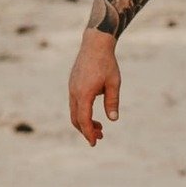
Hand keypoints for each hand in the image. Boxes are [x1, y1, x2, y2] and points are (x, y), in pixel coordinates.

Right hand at [67, 31, 120, 145]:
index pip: (84, 120)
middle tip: (100, 137)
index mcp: (84, 94)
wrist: (95, 44)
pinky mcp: (72, 84)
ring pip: (74, 112)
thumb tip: (113, 120)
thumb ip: (112, 102)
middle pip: (76, 119)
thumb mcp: (114, 83)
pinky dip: (82, 112)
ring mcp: (71, 88)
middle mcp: (74, 92)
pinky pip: (74, 103)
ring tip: (100, 127)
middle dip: (86, 130)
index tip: (94, 143)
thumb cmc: (107, 63)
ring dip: (84, 122)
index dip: (88, 133)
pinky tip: (93, 112)